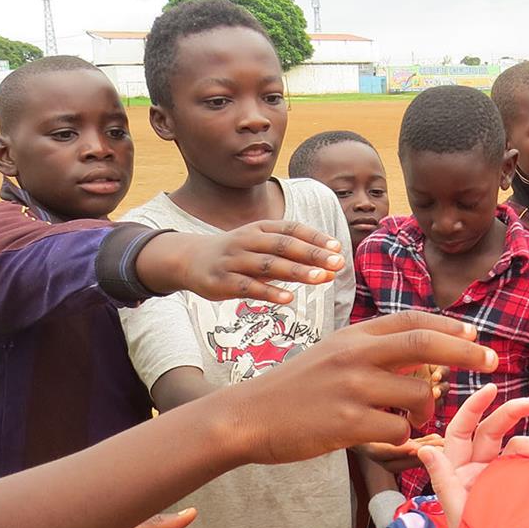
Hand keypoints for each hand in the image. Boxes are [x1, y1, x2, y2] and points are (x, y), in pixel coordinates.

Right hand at [135, 220, 346, 304]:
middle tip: (337, 263)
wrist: (191, 259)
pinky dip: (269, 292)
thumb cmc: (238, 254)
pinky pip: (248, 287)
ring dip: (296, 271)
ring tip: (320, 278)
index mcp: (260, 229)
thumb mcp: (262, 248)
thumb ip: (293, 258)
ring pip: (268, 265)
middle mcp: (248, 241)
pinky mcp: (222, 281)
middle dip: (312, 254)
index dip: (315, 238)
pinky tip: (288, 298)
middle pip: (284, 246)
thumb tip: (329, 268)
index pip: (292, 229)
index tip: (338, 248)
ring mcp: (234, 260)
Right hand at [221, 311, 499, 465]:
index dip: (449, 325)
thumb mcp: (333, 355)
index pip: (411, 321)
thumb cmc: (295, 389)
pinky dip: (403, 436)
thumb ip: (374, 352)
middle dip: (465, 351)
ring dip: (426, 410)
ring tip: (412, 419)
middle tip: (491, 361)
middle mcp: (355, 355)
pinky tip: (388, 437)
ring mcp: (351, 388)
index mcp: (354, 337)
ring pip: (416, 394)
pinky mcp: (345, 423)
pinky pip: (397, 430)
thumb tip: (423, 355)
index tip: (474, 334)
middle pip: (423, 343)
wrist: (248, 417)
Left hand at [418, 383, 528, 527]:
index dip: (472, 408)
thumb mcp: (458, 514)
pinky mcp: (525, 483)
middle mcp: (479, 469)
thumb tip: (424, 450)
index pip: (460, 432)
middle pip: (492, 430)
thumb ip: (444, 481)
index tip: (491, 389)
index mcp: (458, 472)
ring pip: (519, 445)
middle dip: (511, 412)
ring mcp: (503, 475)